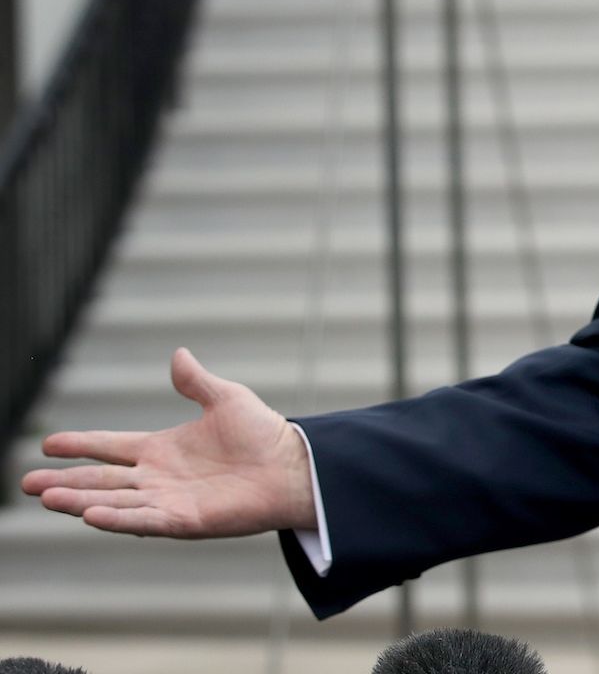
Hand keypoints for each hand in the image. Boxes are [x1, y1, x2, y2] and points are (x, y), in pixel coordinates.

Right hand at [19, 347, 317, 536]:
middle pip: (101, 480)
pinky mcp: (185, 520)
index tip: (48, 443)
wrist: (294, 466)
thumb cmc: (264, 434)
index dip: (80, 445)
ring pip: (114, 501)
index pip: (110, 447)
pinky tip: (90, 514)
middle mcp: (158, 478)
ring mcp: (169, 501)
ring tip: (47, 498)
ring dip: (80, 501)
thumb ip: (196, 382)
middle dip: (64, 482)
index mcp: (162, 449)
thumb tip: (178, 354)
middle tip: (28, 483)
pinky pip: (144, 520)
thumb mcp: (226, 399)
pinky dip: (118, 518)